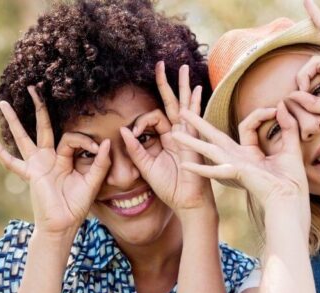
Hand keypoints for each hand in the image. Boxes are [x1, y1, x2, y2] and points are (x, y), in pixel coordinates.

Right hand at [0, 86, 109, 234]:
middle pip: (43, 127)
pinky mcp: (30, 175)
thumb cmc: (76, 206)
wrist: (63, 225)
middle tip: (35, 87)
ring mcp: (37, 165)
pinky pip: (12, 162)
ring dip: (14, 120)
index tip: (97, 149)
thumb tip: (107, 142)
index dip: (85, 140)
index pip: (71, 137)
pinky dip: (0, 152)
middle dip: (39, 107)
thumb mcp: (92, 182)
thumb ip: (100, 163)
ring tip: (3, 103)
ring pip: (24, 138)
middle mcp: (49, 158)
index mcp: (64, 158)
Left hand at [120, 63, 214, 213]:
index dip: (141, 121)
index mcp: (167, 139)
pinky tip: (197, 90)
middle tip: (162, 64)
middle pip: (172, 104)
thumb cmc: (170, 188)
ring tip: (183, 69)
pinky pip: (195, 121)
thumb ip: (135, 150)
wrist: (187, 202)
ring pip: (185, 106)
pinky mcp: (195, 143)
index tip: (133, 131)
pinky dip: (195, 106)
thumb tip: (123, 130)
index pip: (155, 117)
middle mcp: (179, 134)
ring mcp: (189, 136)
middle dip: (167, 84)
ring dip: (184, 87)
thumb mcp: (146, 168)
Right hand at [172, 101, 310, 226]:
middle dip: (199, 124)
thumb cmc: (292, 180)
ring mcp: (234, 167)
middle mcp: (238, 159)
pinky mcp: (236, 173)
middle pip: (215, 137)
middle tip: (183, 112)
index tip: (276, 109)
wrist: (291, 200)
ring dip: (191, 141)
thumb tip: (282, 105)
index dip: (260, 114)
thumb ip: (288, 126)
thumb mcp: (291, 147)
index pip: (246, 125)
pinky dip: (200, 167)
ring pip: (209, 149)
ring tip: (174, 133)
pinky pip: (215, 169)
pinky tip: (184, 165)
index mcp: (250, 154)